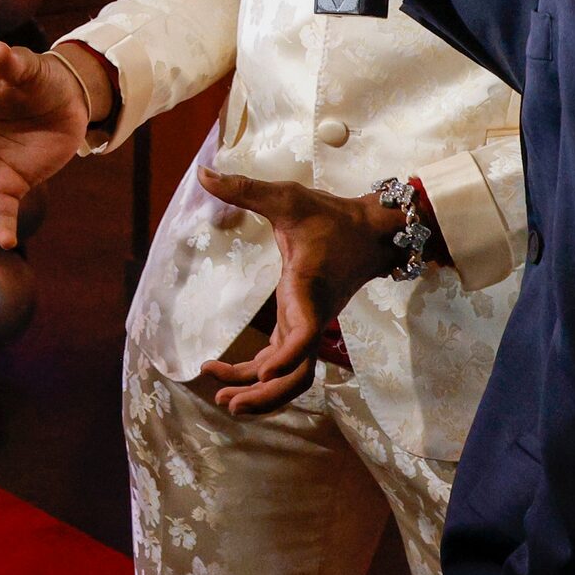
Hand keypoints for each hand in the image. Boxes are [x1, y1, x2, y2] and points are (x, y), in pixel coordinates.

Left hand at [194, 167, 405, 413]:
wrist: (371, 232)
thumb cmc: (330, 216)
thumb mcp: (287, 197)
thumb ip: (244, 188)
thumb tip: (203, 172)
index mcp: (308, 291)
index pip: (305, 334)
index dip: (287, 356)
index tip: (263, 371)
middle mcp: (311, 316)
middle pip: (298, 373)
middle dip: (265, 394)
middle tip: (225, 402)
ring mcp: (309, 325)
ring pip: (293, 375)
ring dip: (262, 392)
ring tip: (222, 400)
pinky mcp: (305, 324)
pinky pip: (286, 361)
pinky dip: (262, 374)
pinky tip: (230, 374)